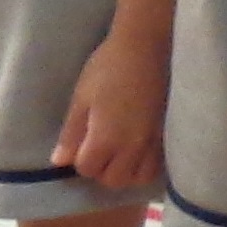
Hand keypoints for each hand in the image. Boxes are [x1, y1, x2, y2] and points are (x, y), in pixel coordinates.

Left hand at [51, 28, 166, 192]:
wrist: (147, 45)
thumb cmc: (108, 66)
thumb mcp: (82, 96)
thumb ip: (71, 133)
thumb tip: (59, 162)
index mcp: (106, 139)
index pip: (87, 169)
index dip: (80, 158)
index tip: (80, 141)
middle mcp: (131, 148)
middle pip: (113, 180)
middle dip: (101, 169)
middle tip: (97, 146)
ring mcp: (152, 143)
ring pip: (137, 178)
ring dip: (124, 171)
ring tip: (119, 151)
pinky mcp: (166, 135)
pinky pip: (156, 166)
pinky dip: (144, 165)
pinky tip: (137, 149)